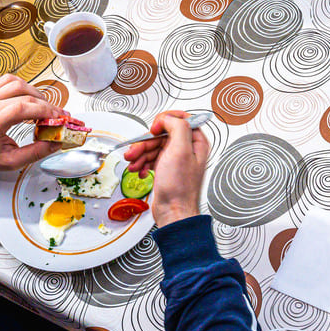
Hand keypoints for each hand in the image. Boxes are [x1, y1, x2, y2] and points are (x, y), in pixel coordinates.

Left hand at [0, 74, 65, 170]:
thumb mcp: (11, 161)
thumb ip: (34, 153)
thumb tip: (55, 143)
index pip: (22, 108)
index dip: (43, 110)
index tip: (57, 117)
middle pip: (24, 96)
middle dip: (46, 105)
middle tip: (57, 115)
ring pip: (18, 84)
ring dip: (36, 93)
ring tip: (44, 106)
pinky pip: (8, 80)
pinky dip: (22, 84)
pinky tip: (28, 95)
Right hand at [124, 111, 208, 226]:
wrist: (173, 212)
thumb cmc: (180, 188)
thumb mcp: (180, 151)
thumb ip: (177, 127)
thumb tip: (168, 118)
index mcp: (196, 141)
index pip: (181, 119)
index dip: (165, 121)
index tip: (155, 129)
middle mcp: (187, 149)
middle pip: (162, 134)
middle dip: (145, 142)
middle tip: (134, 151)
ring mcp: (176, 159)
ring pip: (153, 146)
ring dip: (140, 154)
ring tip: (133, 163)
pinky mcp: (166, 169)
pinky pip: (151, 158)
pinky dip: (142, 163)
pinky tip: (140, 171)